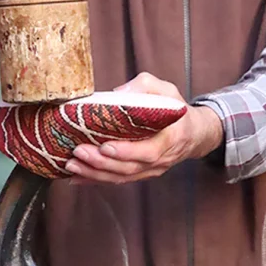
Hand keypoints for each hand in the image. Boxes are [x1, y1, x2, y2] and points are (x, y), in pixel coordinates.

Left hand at [65, 72, 224, 183]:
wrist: (194, 133)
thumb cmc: (176, 109)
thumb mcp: (166, 90)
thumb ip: (144, 86)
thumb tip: (119, 92)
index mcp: (170, 138)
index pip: (149, 151)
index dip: (127, 152)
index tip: (105, 146)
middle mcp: (161, 158)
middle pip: (129, 168)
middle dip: (102, 163)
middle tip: (78, 152)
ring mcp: (150, 169)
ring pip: (121, 177)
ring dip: (94, 174)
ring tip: (71, 165)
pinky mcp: (140, 173)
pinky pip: (117, 180)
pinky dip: (95, 180)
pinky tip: (76, 177)